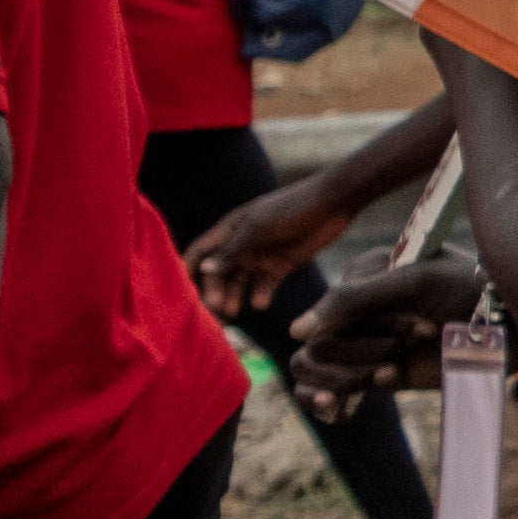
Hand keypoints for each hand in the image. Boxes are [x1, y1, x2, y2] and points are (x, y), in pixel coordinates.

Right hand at [198, 164, 378, 326]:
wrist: (333, 204)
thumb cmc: (291, 208)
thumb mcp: (258, 228)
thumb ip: (232, 250)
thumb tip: (205, 269)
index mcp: (230, 230)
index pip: (201, 252)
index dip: (190, 271)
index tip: (184, 294)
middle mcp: (242, 245)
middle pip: (218, 273)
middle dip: (213, 291)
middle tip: (216, 310)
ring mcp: (261, 256)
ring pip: (239, 282)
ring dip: (233, 297)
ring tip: (233, 314)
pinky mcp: (281, 265)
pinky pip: (265, 286)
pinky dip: (260, 297)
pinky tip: (261, 304)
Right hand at [286, 246, 479, 412]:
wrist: (507, 331)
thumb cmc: (466, 294)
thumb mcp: (411, 284)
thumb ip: (352, 300)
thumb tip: (294, 332)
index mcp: (361, 275)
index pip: (328, 312)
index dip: (368, 326)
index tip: (424, 325)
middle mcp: (357, 308)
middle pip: (318, 343)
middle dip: (362, 350)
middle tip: (410, 347)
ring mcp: (364, 342)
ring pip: (316, 367)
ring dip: (351, 374)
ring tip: (389, 369)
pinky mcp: (373, 373)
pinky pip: (328, 391)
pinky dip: (333, 399)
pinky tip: (340, 407)